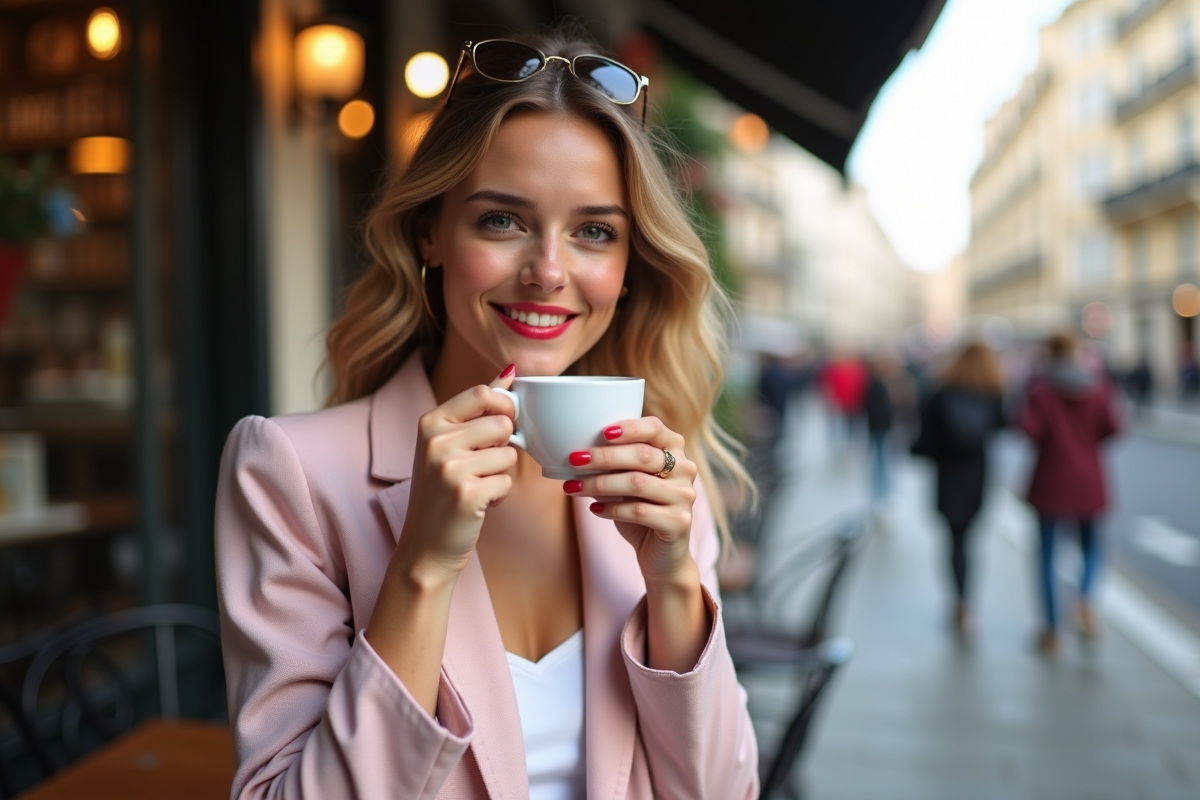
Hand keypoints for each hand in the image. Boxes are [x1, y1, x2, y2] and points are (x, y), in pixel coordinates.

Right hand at [395, 365, 518, 582]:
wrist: (425, 546)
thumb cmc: (441, 491)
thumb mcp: (448, 443)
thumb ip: (477, 408)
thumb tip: (508, 371)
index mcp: (430, 422)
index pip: (482, 393)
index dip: (504, 406)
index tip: (502, 424)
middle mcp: (435, 441)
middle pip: (502, 423)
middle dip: (503, 445)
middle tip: (482, 465)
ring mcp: (449, 468)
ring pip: (509, 453)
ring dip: (501, 472)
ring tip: (477, 485)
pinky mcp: (466, 494)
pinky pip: (507, 482)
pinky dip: (499, 495)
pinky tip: (478, 503)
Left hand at [565, 417, 698, 586]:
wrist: (662, 555)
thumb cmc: (640, 509)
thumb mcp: (626, 481)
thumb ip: (613, 464)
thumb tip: (578, 452)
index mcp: (674, 449)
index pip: (654, 428)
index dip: (628, 428)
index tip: (601, 433)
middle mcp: (685, 469)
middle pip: (642, 455)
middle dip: (604, 457)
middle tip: (575, 460)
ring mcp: (684, 496)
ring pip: (637, 483)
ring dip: (600, 484)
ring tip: (573, 487)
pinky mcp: (679, 522)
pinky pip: (639, 511)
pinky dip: (611, 509)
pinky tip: (594, 509)